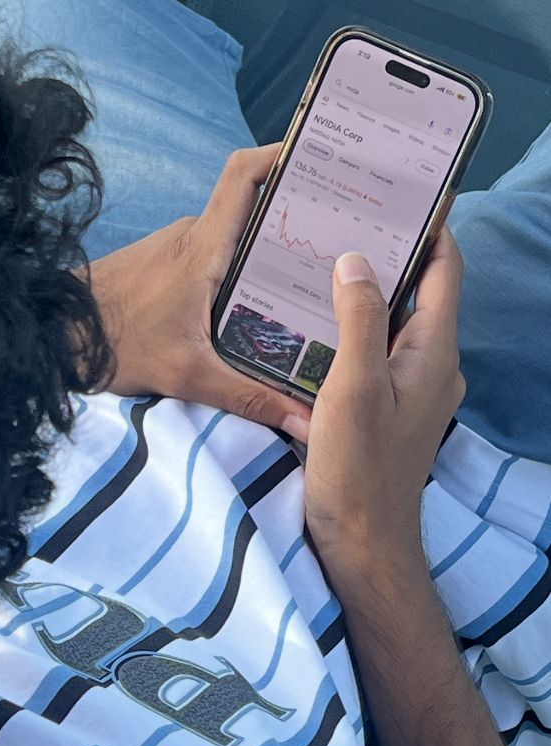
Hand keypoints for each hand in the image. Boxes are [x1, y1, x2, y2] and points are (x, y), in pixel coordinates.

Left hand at [86, 146, 312, 439]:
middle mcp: (190, 237)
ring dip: (266, 252)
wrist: (55, 335)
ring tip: (312, 277)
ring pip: (232, 238)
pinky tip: (259, 303)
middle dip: (294, 216)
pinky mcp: (162, 267)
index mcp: (202, 247)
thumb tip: (304, 420)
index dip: (281, 155)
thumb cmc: (115, 344)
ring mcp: (174, 249)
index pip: (243, 176)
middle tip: (340, 236)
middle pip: (251, 208)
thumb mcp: (188, 375)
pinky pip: (211, 257)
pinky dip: (238, 271)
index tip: (320, 157)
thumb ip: (248, 396)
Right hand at [304, 228, 465, 571]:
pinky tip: (314, 326)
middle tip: (343, 222)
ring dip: (364, 295)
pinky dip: (351, 332)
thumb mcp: (355, 387)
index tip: (399, 192)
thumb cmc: (359, 467)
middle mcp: (431, 365)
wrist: (362, 541)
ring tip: (321, 265)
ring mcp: (410, 389)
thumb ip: (359, 319)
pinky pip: (375, 355)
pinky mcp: (386, 409)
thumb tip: (357, 259)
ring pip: (392, 325)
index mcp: (435, 352)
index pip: (443, 271)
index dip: (429, 228)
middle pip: (418, 294)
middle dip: (387, 256)